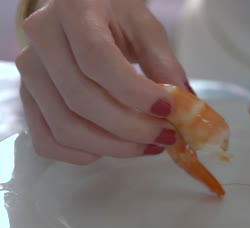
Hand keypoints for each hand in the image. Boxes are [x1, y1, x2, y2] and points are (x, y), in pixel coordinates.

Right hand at [16, 0, 193, 164]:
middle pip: (81, 100)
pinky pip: (47, 140)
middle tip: (166, 137)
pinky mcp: (27, 97)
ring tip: (148, 146)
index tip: (167, 110)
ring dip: (113, 147)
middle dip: (131, 128)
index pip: (97, 60)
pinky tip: (113, 148)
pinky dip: (82, 154)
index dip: (134, 93)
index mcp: (73, 11)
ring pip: (65, 126)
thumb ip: (164, 64)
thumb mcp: (145, 27)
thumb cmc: (115, 14)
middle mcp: (41, 40)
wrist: (81, 9)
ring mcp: (29, 72)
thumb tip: (185, 108)